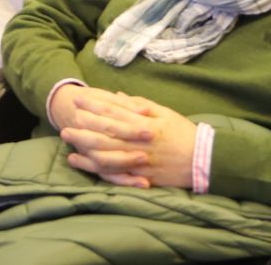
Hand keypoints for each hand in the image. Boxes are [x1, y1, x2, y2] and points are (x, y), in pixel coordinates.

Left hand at [59, 92, 196, 189]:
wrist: (204, 160)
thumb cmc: (184, 133)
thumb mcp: (164, 112)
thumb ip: (139, 104)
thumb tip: (117, 95)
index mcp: (145, 124)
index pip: (114, 113)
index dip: (95, 105)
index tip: (79, 99)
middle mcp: (139, 142)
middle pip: (106, 133)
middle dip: (84, 126)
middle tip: (66, 120)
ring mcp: (139, 161)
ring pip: (106, 153)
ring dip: (85, 146)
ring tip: (67, 139)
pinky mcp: (140, 177)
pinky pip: (113, 173)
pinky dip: (95, 168)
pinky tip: (81, 162)